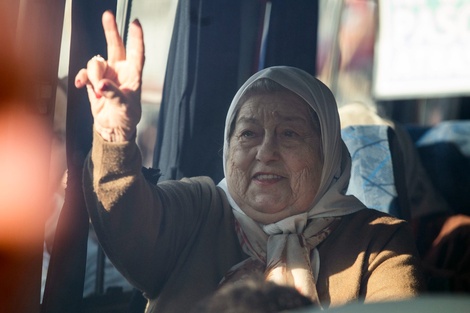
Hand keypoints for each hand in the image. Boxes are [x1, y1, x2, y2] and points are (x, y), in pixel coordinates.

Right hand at [75, 11, 144, 141]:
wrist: (113, 128)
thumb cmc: (126, 117)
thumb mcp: (125, 108)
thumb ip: (113, 94)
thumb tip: (102, 84)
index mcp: (133, 75)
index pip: (137, 53)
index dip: (136, 38)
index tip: (135, 23)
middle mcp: (120, 71)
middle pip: (115, 46)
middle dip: (111, 30)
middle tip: (107, 15)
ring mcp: (106, 75)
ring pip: (96, 63)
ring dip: (94, 76)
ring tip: (98, 92)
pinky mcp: (93, 81)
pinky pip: (84, 72)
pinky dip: (81, 77)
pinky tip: (80, 84)